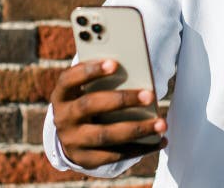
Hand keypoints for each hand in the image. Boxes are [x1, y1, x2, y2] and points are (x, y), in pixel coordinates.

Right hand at [50, 59, 167, 168]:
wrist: (72, 135)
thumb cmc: (88, 100)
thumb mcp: (87, 89)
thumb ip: (103, 80)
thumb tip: (136, 71)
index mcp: (62, 95)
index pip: (70, 79)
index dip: (90, 71)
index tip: (115, 63)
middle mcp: (63, 118)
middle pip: (90, 105)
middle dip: (121, 100)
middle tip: (150, 95)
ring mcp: (72, 141)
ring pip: (105, 135)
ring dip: (136, 129)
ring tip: (161, 123)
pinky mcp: (86, 159)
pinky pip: (115, 155)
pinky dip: (140, 148)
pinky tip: (160, 140)